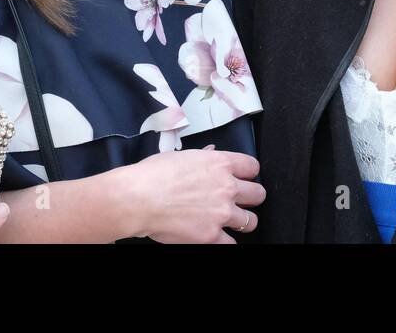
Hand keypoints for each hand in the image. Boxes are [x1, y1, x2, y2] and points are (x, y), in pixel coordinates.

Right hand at [120, 147, 264, 243]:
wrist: (137, 198)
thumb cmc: (152, 176)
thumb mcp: (180, 156)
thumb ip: (201, 155)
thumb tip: (210, 151)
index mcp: (220, 164)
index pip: (252, 166)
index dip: (249, 174)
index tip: (244, 178)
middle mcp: (227, 187)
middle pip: (258, 194)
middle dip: (251, 198)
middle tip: (243, 202)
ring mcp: (222, 213)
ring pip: (250, 221)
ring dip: (243, 222)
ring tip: (234, 222)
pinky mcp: (211, 236)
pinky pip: (231, 244)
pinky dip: (226, 242)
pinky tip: (219, 238)